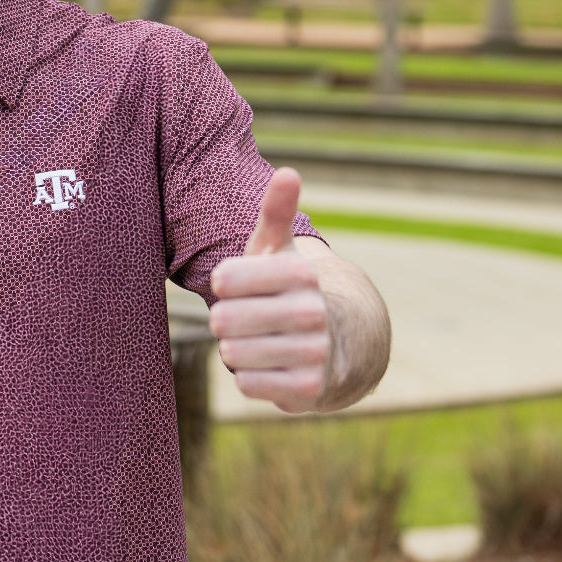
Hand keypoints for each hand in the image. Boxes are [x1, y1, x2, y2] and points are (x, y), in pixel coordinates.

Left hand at [208, 168, 329, 412]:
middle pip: (223, 320)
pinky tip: (269, 366)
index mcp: (299, 273)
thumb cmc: (287, 290)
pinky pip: (246, 383)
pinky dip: (249, 376)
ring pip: (232, 354)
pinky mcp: (308, 390)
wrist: (338, 345)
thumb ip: (276, 212)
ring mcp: (313, 352)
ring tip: (259, 340)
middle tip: (247, 318)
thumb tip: (288, 172)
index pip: (225, 279)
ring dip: (236, 350)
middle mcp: (313, 311)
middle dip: (225, 322)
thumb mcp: (278, 250)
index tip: (236, 285)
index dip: (222, 286)